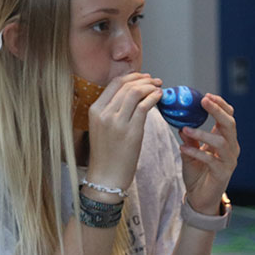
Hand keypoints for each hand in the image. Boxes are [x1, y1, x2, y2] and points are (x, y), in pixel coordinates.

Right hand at [85, 73, 162, 196]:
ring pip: (136, 92)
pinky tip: (159, 97)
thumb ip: (112, 109)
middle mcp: (104, 113)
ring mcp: (117, 122)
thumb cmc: (106, 154)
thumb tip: (132, 93)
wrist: (106, 177)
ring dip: (151, 87)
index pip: (114, 83)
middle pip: (127, 85)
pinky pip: (145, 106)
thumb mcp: (101, 127)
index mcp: (95, 110)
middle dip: (144, 80)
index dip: (131, 76)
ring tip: (159, 88)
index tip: (143, 77)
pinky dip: (154, 98)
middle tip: (155, 81)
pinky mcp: (131, 131)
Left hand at [178, 94, 239, 214]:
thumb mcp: (191, 152)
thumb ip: (189, 139)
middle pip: (230, 125)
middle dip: (217, 111)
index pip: (228, 117)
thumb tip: (181, 123)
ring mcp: (229, 161)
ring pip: (221, 142)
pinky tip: (183, 149)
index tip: (206, 96)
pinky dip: (196, 153)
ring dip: (202, 133)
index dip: (220, 105)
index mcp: (226, 140)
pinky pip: (210, 160)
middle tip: (204, 101)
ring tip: (186, 129)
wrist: (200, 199)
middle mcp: (231, 148)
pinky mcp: (222, 174)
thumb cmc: (198, 174)